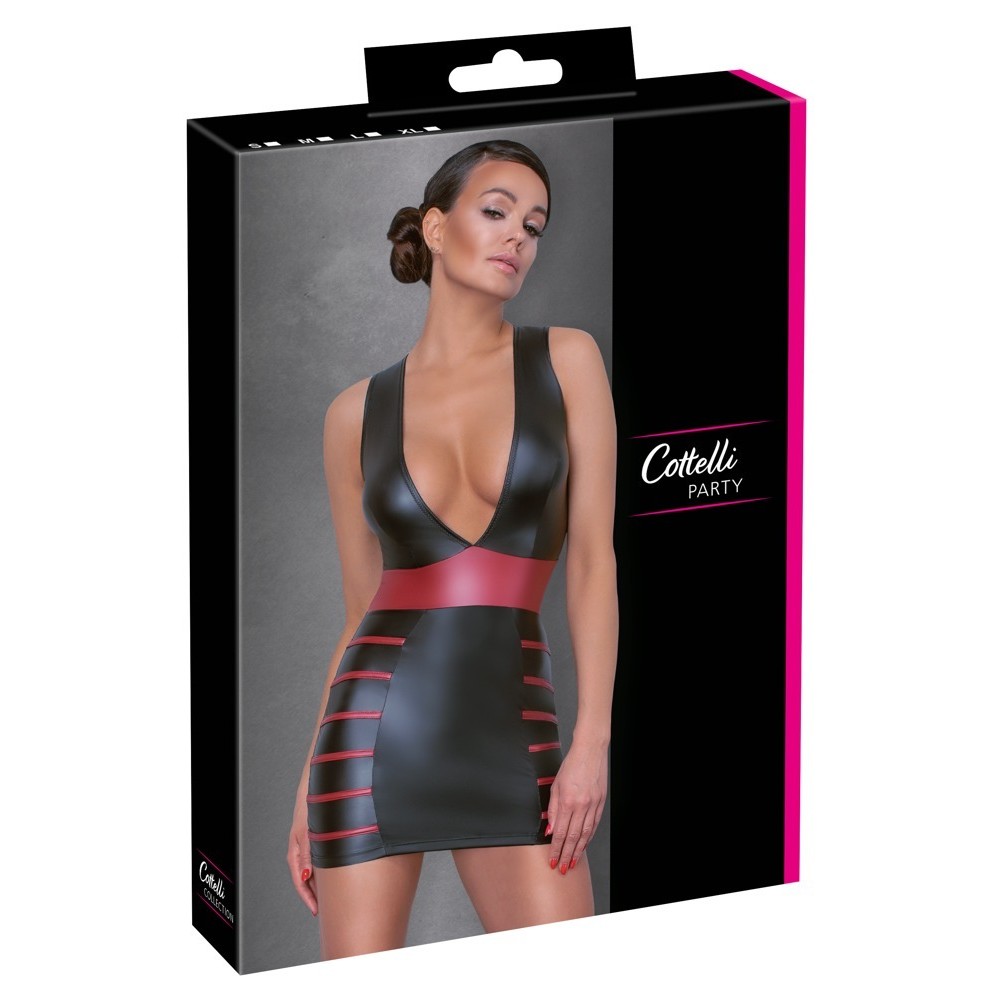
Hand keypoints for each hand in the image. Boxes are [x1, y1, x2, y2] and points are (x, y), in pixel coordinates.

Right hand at [287, 786, 317, 915]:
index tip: (316, 910)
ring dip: (319, 883)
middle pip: (306, 878)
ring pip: (313, 869)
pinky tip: (333, 873)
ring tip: (329, 896)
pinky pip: (318, 859)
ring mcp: (309, 843)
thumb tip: (307, 877)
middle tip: (324, 908)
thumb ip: (307, 855)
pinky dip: (323, 869)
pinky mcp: (317, 837)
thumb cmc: (311, 806)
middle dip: (314, 894)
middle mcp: (301, 849)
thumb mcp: (308, 833)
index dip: (308, 897)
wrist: (319, 784)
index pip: (300, 881)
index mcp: (296, 851)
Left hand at [546, 740, 607, 873]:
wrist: (590, 752)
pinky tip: (583, 846)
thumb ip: (552, 809)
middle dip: (566, 855)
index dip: (556, 849)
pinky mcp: (600, 803)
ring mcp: (593, 805)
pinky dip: (588, 838)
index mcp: (567, 801)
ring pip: (585, 834)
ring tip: (573, 863)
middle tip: (562, 868)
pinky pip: (594, 825)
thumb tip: (549, 829)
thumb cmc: (571, 766)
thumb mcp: (555, 785)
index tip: (552, 860)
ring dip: (578, 851)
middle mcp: (581, 805)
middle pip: (572, 837)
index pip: (560, 832)